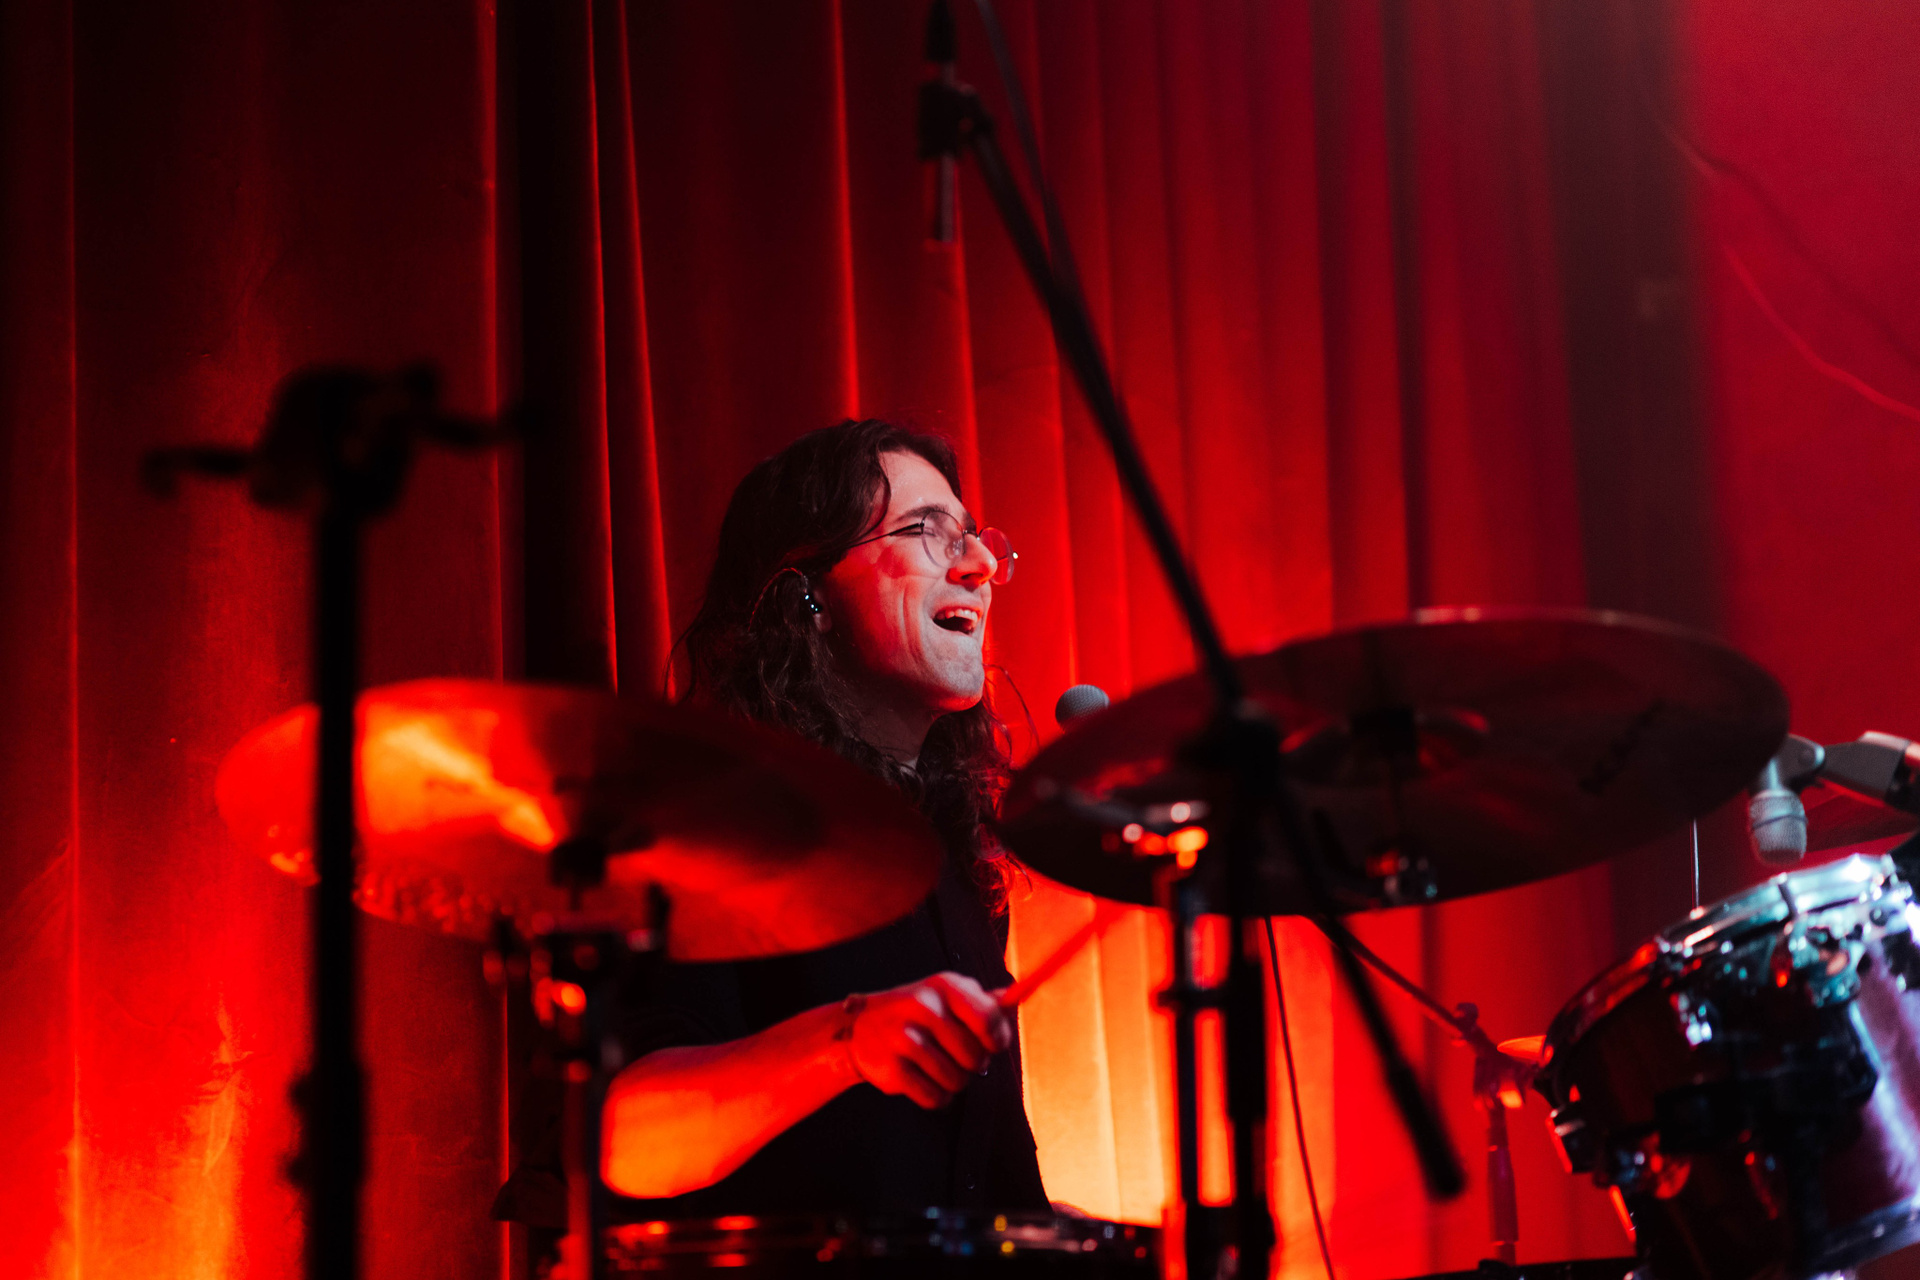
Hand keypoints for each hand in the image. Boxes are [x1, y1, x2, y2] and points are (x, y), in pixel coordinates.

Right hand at [844, 972, 1013, 1109]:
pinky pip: (934, 1097)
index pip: (988, 1019)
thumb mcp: (947, 995)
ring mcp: (904, 1037)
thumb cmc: (917, 1013)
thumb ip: (982, 1001)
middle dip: (973, 1065)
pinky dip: (936, 1097)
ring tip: (938, 1067)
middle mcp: (923, 1006)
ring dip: (953, 1082)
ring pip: (956, 1081)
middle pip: (975, 1057)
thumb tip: (1013, 999)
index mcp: (944, 986)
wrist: (860, 1029)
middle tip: (958, 1057)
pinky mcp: (891, 1068)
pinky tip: (925, 1080)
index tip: (993, 1045)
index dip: (998, 1039)